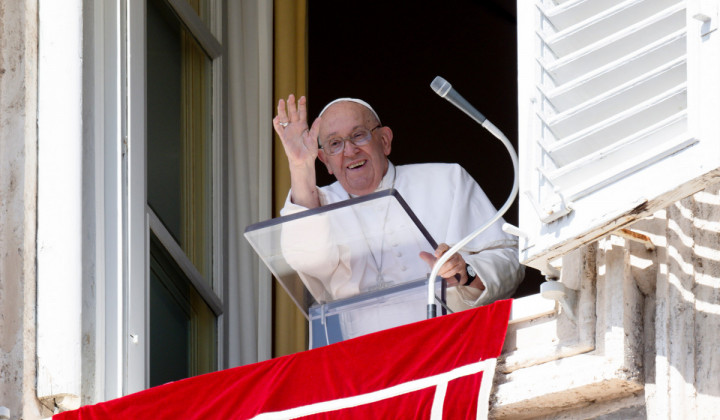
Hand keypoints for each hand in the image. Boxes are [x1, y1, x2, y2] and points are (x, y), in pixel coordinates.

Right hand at [273, 94, 322, 208]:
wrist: (304, 161)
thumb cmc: (309, 151)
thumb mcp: (314, 139)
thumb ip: (315, 129)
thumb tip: (319, 118)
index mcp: (303, 126)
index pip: (302, 113)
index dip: (301, 105)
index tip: (302, 97)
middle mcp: (295, 127)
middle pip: (292, 113)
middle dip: (291, 105)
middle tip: (291, 96)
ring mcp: (289, 131)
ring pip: (284, 118)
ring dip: (283, 110)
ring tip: (281, 101)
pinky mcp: (284, 137)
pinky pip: (279, 129)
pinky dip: (277, 123)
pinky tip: (277, 117)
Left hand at [419, 243, 483, 289]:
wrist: (455, 274)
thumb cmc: (444, 265)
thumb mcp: (435, 262)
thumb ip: (428, 258)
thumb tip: (421, 254)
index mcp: (446, 249)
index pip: (443, 246)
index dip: (439, 250)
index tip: (435, 255)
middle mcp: (453, 252)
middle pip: (446, 256)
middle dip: (439, 265)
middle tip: (435, 270)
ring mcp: (458, 258)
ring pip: (450, 264)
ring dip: (443, 270)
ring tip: (439, 273)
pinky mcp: (461, 266)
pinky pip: (454, 269)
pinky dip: (448, 273)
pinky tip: (444, 275)